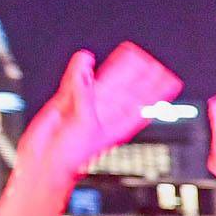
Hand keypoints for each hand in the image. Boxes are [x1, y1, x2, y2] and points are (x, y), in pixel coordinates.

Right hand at [19, 44, 180, 175]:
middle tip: (149, 60)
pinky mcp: (66, 103)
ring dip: (114, 68)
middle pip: (126, 91)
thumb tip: (85, 64)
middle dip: (138, 76)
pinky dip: (79, 70)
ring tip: (125, 53)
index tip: (169, 80)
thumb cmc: (71, 156)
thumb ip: (85, 92)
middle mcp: (105, 115)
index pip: (143, 105)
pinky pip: (75, 82)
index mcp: (118, 125)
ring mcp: (86, 107)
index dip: (157, 93)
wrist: (45, 162)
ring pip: (104, 83)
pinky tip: (84, 58)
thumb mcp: (85, 122)